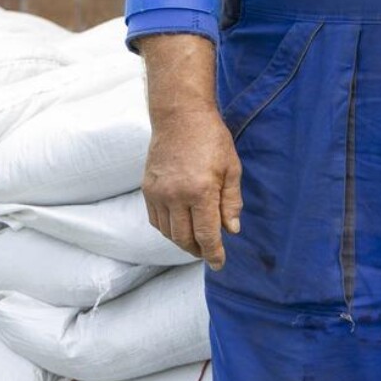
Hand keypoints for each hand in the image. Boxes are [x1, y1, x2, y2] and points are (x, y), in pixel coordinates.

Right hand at [142, 104, 241, 269]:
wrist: (180, 116)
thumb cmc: (212, 139)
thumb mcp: (232, 169)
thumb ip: (231, 202)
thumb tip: (232, 230)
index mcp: (200, 192)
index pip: (206, 234)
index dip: (213, 253)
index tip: (218, 264)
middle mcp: (175, 196)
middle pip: (184, 238)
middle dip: (198, 251)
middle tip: (209, 253)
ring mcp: (158, 193)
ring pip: (168, 232)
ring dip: (182, 242)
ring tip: (196, 241)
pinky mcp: (147, 189)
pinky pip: (156, 220)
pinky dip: (168, 229)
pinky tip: (180, 226)